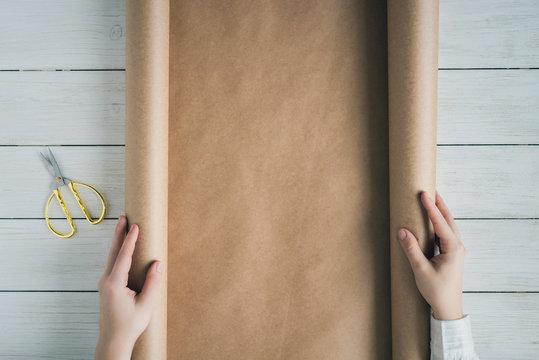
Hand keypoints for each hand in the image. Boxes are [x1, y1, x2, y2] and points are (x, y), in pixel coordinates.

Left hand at [95, 216, 162, 359]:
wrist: (114, 340)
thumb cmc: (130, 325)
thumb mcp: (146, 304)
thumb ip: (152, 283)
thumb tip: (158, 264)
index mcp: (115, 284)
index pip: (123, 256)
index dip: (130, 240)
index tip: (135, 226)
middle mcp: (106, 281)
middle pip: (113, 252)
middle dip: (118, 234)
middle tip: (122, 217)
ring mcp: (104, 284)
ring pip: (111, 257)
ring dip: (117, 242)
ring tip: (121, 227)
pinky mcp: (106, 287)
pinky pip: (112, 265)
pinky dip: (117, 253)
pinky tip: (121, 248)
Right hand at [398, 190, 464, 320]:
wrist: (448, 308)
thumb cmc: (436, 291)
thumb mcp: (421, 270)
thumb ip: (411, 249)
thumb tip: (402, 230)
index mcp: (453, 249)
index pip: (441, 223)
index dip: (432, 208)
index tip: (424, 194)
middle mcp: (457, 247)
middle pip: (449, 220)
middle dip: (439, 204)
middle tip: (429, 189)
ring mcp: (456, 250)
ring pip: (449, 225)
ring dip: (440, 212)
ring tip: (431, 200)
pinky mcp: (452, 254)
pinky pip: (446, 233)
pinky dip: (439, 222)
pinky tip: (432, 220)